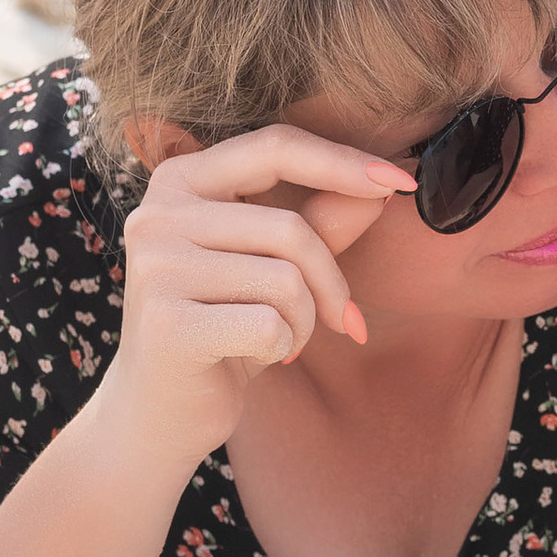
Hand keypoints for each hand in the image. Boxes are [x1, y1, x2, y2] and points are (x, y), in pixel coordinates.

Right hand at [102, 126, 415, 472]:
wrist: (162, 410)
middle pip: (289, 229)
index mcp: (181, 180)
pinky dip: (282, 347)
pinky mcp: (165, 323)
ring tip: (277, 340)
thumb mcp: (274, 266)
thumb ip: (322, 222)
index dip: (343, 162)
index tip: (401, 181)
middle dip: (330, 282)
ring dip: (304, 321)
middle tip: (337, 319)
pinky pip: (270, 324)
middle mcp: (157, 213)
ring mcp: (155, 266)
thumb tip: (383, 187)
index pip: (275, 147)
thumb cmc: (225, 328)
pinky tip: (253, 359)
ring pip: (285, 281)